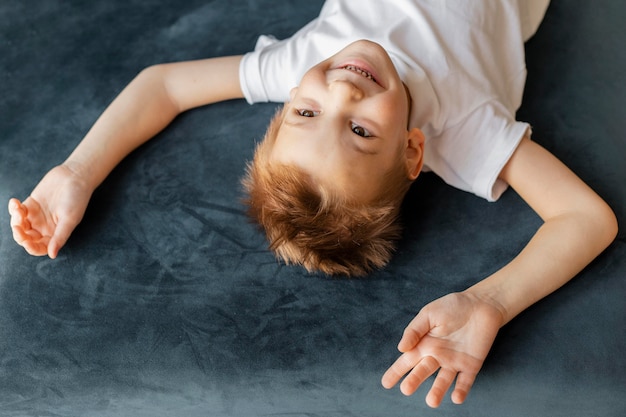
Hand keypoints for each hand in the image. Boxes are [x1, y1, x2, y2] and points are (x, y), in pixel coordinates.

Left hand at [8, 164, 92, 257]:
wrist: (74, 176)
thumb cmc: (77, 198)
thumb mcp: (70, 219)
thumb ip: (60, 237)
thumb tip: (52, 255)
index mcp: (56, 234)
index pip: (40, 247)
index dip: (32, 248)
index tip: (27, 242)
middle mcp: (45, 227)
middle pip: (27, 238)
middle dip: (20, 235)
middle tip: (18, 226)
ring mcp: (37, 216)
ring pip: (20, 226)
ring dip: (15, 220)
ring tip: (19, 209)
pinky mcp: (30, 205)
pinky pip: (17, 212)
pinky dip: (13, 209)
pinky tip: (15, 202)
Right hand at [381, 292, 503, 407]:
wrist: (481, 304)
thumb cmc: (452, 306)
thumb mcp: (429, 314)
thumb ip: (414, 330)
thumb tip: (400, 348)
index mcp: (424, 344)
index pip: (406, 361)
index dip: (396, 372)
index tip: (386, 383)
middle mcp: (436, 356)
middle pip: (422, 372)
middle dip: (414, 380)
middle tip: (406, 389)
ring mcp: (454, 362)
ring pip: (443, 380)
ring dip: (437, 391)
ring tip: (431, 401)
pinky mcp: (471, 365)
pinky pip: (466, 381)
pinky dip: (461, 390)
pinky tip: (456, 398)